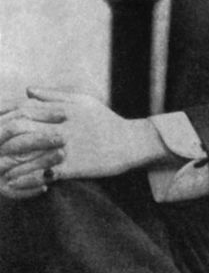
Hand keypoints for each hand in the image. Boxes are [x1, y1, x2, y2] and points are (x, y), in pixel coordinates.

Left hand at [0, 87, 172, 195]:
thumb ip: (54, 96)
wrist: (130, 143)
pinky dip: (25, 178)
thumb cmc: (106, 121)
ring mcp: (66, 147)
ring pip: (26, 152)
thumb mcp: (83, 102)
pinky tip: (12, 183)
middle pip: (18, 128)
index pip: (22, 109)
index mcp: (61, 109)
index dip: (3, 117)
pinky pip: (42, 173)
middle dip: (0, 137)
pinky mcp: (73, 166)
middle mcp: (61, 126)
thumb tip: (28, 90)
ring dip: (7, 161)